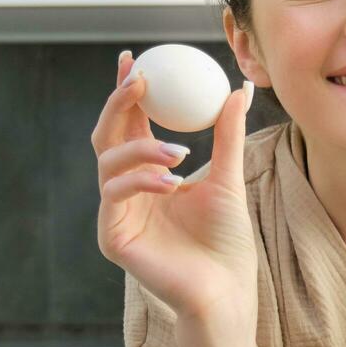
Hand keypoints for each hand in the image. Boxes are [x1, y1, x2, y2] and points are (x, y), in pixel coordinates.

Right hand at [91, 50, 259, 325]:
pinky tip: (170, 181)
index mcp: (148, 173)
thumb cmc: (226, 240)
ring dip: (140, 147)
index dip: (126, 90)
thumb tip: (238, 88)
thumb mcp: (228, 176)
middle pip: (107, 135)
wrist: (226, 288)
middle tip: (139, 80)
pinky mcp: (112, 238)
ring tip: (177, 152)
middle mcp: (126, 190)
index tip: (135, 58)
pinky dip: (141, 181)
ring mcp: (116, 214)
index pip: (130, 122)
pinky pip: (115, 196)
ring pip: (108, 162)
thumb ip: (227, 133)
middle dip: (118, 103)